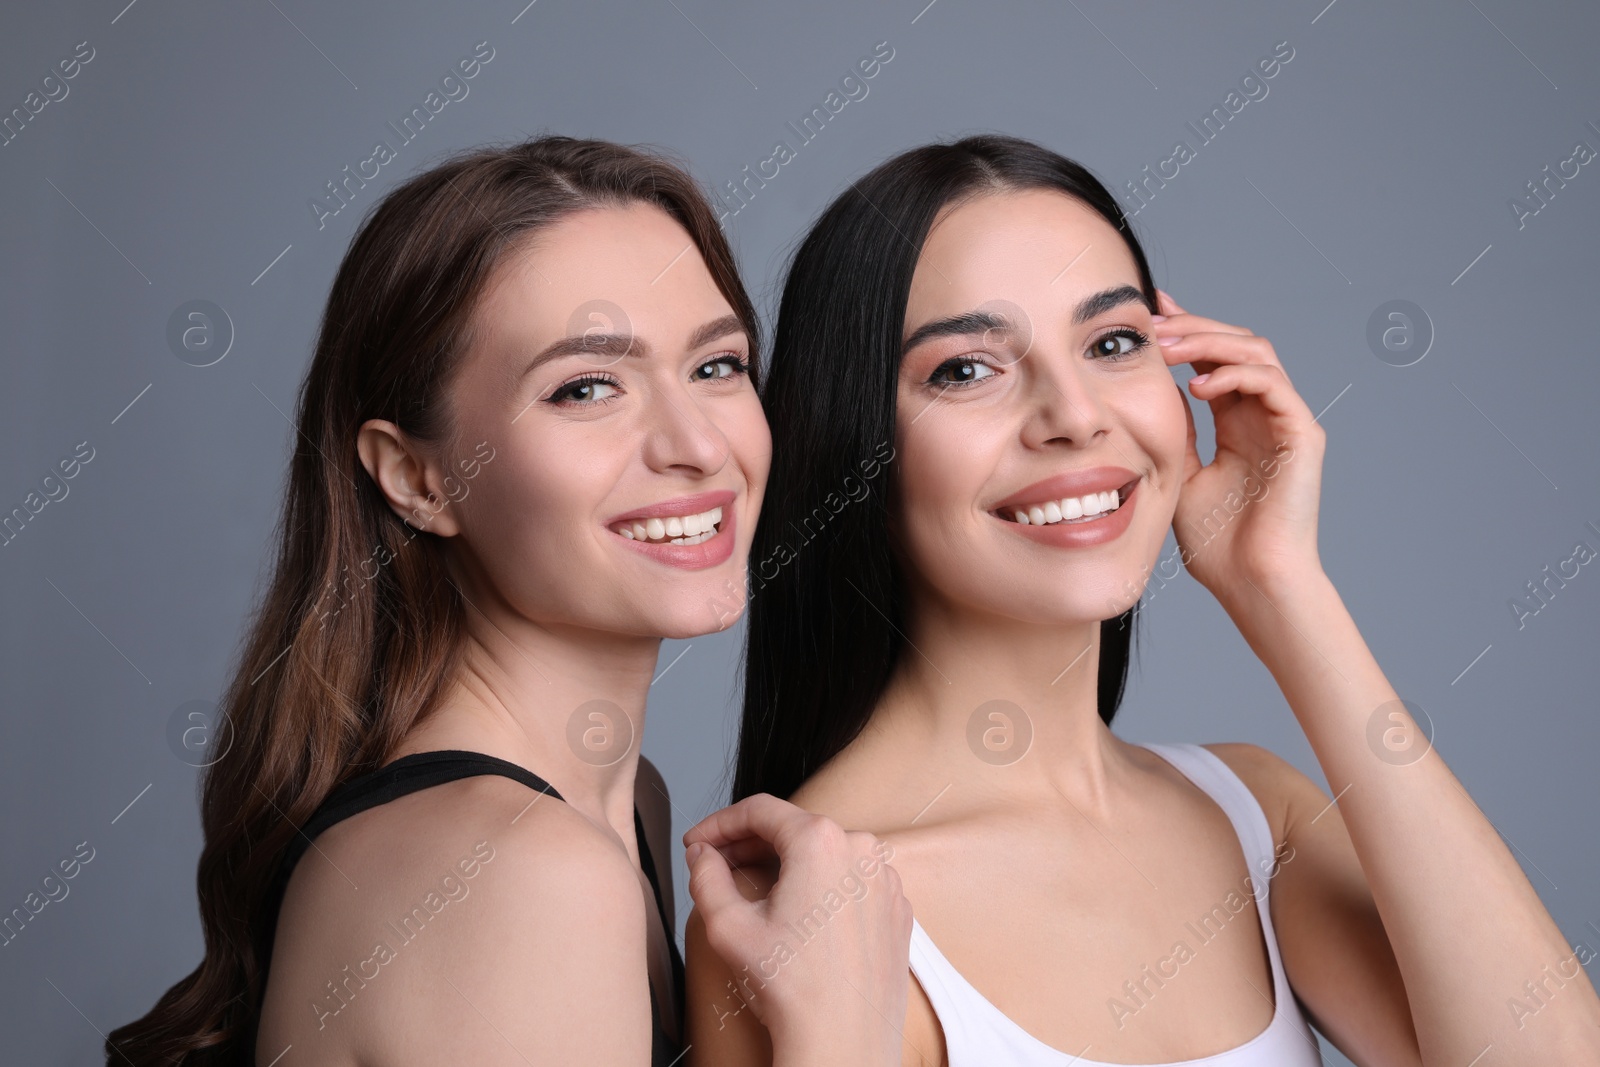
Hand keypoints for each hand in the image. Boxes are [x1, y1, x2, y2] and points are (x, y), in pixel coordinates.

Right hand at [684, 794, 911, 1064]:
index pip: (759, 811)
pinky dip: (822, 888)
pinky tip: (799, 914)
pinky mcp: (897, 909)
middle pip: (794, 830)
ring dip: (787, 865)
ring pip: (825, 855)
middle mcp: (862, 850)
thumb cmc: (793, 989)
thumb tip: (702, 854)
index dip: (719, 823)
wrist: (843, 1044)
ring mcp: (885, 880)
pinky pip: (852, 883)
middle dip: (750, 844)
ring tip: (754, 890)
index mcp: (821, 842)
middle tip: (715, 863)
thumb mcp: (728, 927)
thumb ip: (706, 876)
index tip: (698, 842)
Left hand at [1155, 289, 1327, 601]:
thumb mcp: (1178, 475)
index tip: (1148, 310)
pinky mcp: (1302, 434)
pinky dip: (1236, 375)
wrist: (1251, 582)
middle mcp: (1264, 415)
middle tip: (1153, 323)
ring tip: (1169, 347)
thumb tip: (1153, 389)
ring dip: (1210, 342)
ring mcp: (1286, 421)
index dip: (1186, 329)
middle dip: (1193, 327)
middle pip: (1236, 344)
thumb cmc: (1217, 543)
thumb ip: (1174, 431)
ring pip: (1257, 352)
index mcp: (1237, 422)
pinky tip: (1199, 386)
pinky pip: (1273, 383)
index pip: (1213, 359)